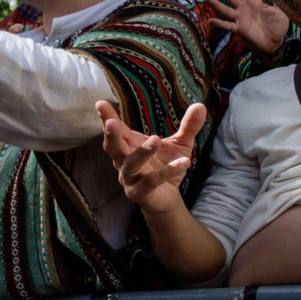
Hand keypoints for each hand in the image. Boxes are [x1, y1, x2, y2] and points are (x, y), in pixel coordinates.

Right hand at [97, 99, 206, 213]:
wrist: (168, 196)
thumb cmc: (166, 164)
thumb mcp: (180, 144)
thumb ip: (188, 126)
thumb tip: (200, 105)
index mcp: (129, 145)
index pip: (117, 130)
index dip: (107, 118)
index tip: (100, 103)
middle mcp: (125, 161)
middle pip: (114, 147)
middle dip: (112, 135)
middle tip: (112, 123)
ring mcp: (130, 179)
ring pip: (130, 165)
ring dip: (142, 152)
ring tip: (156, 139)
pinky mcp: (140, 193)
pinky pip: (152, 181)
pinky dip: (167, 171)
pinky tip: (184, 162)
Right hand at [206, 0, 288, 55]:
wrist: (275, 43)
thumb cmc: (277, 26)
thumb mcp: (281, 11)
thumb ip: (279, 0)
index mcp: (254, 1)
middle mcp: (244, 8)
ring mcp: (240, 19)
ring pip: (225, 9)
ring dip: (215, 3)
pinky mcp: (239, 30)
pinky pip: (228, 26)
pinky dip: (220, 23)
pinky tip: (210, 20)